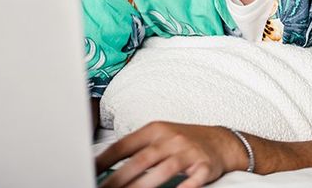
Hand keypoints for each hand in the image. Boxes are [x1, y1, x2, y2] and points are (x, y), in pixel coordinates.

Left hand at [96, 122, 245, 187]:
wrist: (222, 140)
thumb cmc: (185, 141)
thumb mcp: (161, 136)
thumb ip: (138, 148)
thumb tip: (108, 165)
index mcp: (155, 130)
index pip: (125, 144)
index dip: (105, 159)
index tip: (89, 171)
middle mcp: (170, 139)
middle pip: (141, 160)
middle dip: (119, 178)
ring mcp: (187, 152)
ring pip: (163, 171)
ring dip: (143, 187)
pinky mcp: (204, 166)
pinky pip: (192, 180)